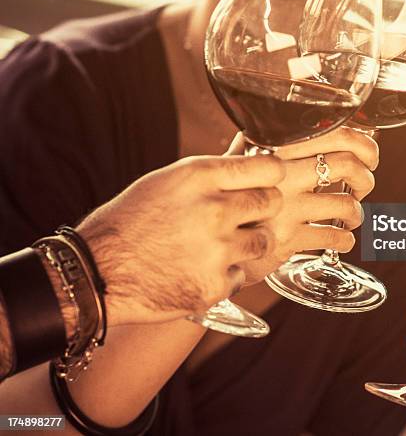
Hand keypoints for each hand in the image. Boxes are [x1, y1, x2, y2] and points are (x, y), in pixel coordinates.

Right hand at [77, 155, 284, 325]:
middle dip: (263, 207)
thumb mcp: (169, 180)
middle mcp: (213, 210)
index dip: (272, 174)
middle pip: (272, 202)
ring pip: (264, 241)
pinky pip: (240, 274)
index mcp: (200, 176)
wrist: (98, 272)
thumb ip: (214, 172)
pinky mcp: (214, 286)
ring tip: (218, 243)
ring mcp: (216, 251)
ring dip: (248, 242)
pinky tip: (197, 269)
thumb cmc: (132, 219)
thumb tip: (251, 154)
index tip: (270, 178)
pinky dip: (224, 273)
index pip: (268, 167)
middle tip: (246, 214)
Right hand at [237, 126, 377, 283]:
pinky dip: (345, 240)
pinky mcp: (287, 239)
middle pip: (348, 163)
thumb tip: (275, 125)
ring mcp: (285, 207)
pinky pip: (333, 238)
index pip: (335, 132)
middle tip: (363, 184)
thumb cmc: (224, 198)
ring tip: (351, 216)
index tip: (368, 156)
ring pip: (346, 203)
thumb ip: (256, 144)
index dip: (363, 143)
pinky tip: (340, 240)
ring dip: (357, 211)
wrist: (202, 240)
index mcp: (276, 146)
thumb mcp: (234, 162)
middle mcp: (282, 173)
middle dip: (367, 176)